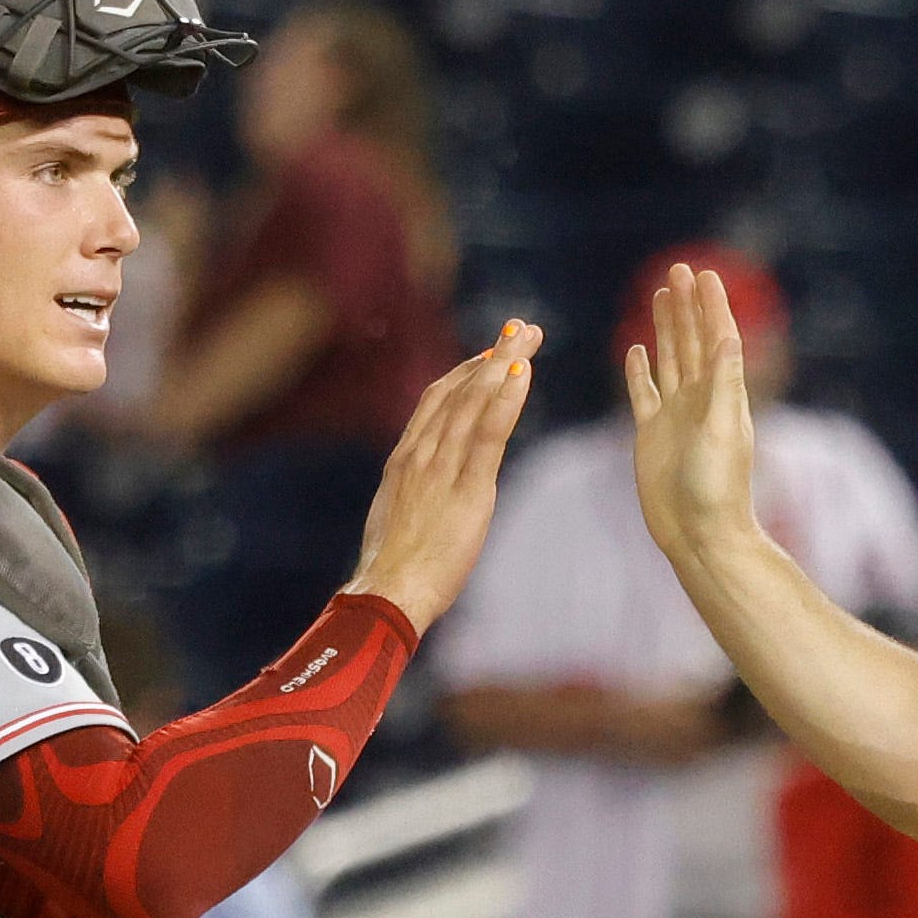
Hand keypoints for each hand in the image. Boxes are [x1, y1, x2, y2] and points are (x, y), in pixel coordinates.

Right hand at [346, 320, 544, 632]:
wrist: (386, 590)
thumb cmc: (391, 570)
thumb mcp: (397, 520)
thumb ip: (414, 496)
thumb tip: (425, 497)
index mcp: (403, 461)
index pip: (435, 402)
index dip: (463, 373)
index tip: (488, 354)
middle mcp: (421, 454)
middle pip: (459, 390)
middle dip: (493, 354)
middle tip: (521, 327)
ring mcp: (441, 467)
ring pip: (475, 402)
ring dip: (505, 363)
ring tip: (530, 336)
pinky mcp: (467, 488)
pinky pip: (490, 434)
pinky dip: (506, 398)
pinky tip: (522, 372)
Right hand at [623, 263, 756, 557]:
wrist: (698, 534)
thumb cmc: (718, 488)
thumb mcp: (723, 430)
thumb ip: (724, 383)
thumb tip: (729, 336)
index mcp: (722, 395)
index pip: (718, 338)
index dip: (712, 306)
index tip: (706, 273)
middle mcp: (699, 399)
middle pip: (693, 340)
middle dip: (687, 305)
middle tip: (680, 268)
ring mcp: (674, 415)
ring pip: (669, 358)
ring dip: (667, 326)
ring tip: (662, 293)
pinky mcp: (651, 434)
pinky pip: (643, 392)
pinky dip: (639, 369)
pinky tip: (637, 349)